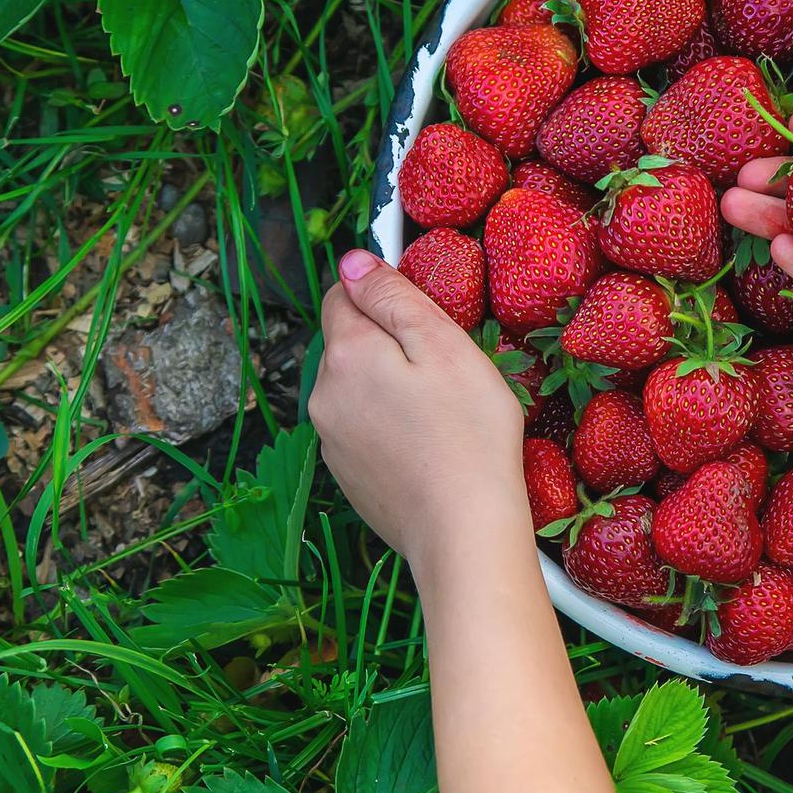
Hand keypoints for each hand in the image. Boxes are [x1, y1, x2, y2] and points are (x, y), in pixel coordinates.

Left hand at [308, 250, 528, 556]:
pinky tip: (428, 444)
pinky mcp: (347, 476)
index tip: (424, 314)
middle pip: (349, 343)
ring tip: (440, 411)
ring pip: (356, 388)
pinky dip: (389, 427)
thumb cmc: (469, 435)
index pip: (343, 294)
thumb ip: (394, 296)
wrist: (463, 531)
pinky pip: (363, 429)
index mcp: (347, 354)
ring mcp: (331, 440)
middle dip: (388, 344)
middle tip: (444, 368)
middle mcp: (324, 395)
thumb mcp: (445, 345)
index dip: (383, 292)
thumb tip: (352, 260)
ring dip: (388, 386)